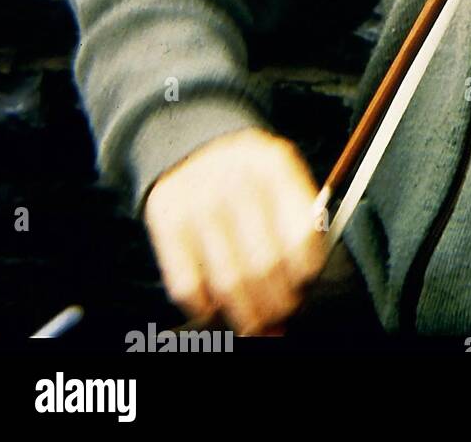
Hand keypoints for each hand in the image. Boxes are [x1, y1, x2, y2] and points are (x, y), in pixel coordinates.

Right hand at [143, 127, 327, 335]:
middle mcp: (236, 179)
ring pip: (227, 281)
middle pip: (264, 264)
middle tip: (280, 316)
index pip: (300, 234)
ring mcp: (197, 200)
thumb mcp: (281, 179)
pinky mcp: (165, 220)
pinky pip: (187, 285)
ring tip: (256, 324)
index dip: (305, 273)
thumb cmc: (249, 176)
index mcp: (275, 165)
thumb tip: (305, 287)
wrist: (193, 146)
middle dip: (277, 303)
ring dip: (245, 314)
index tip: (304, 287)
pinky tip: (217, 309)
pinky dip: (205, 308)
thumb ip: (299, 223)